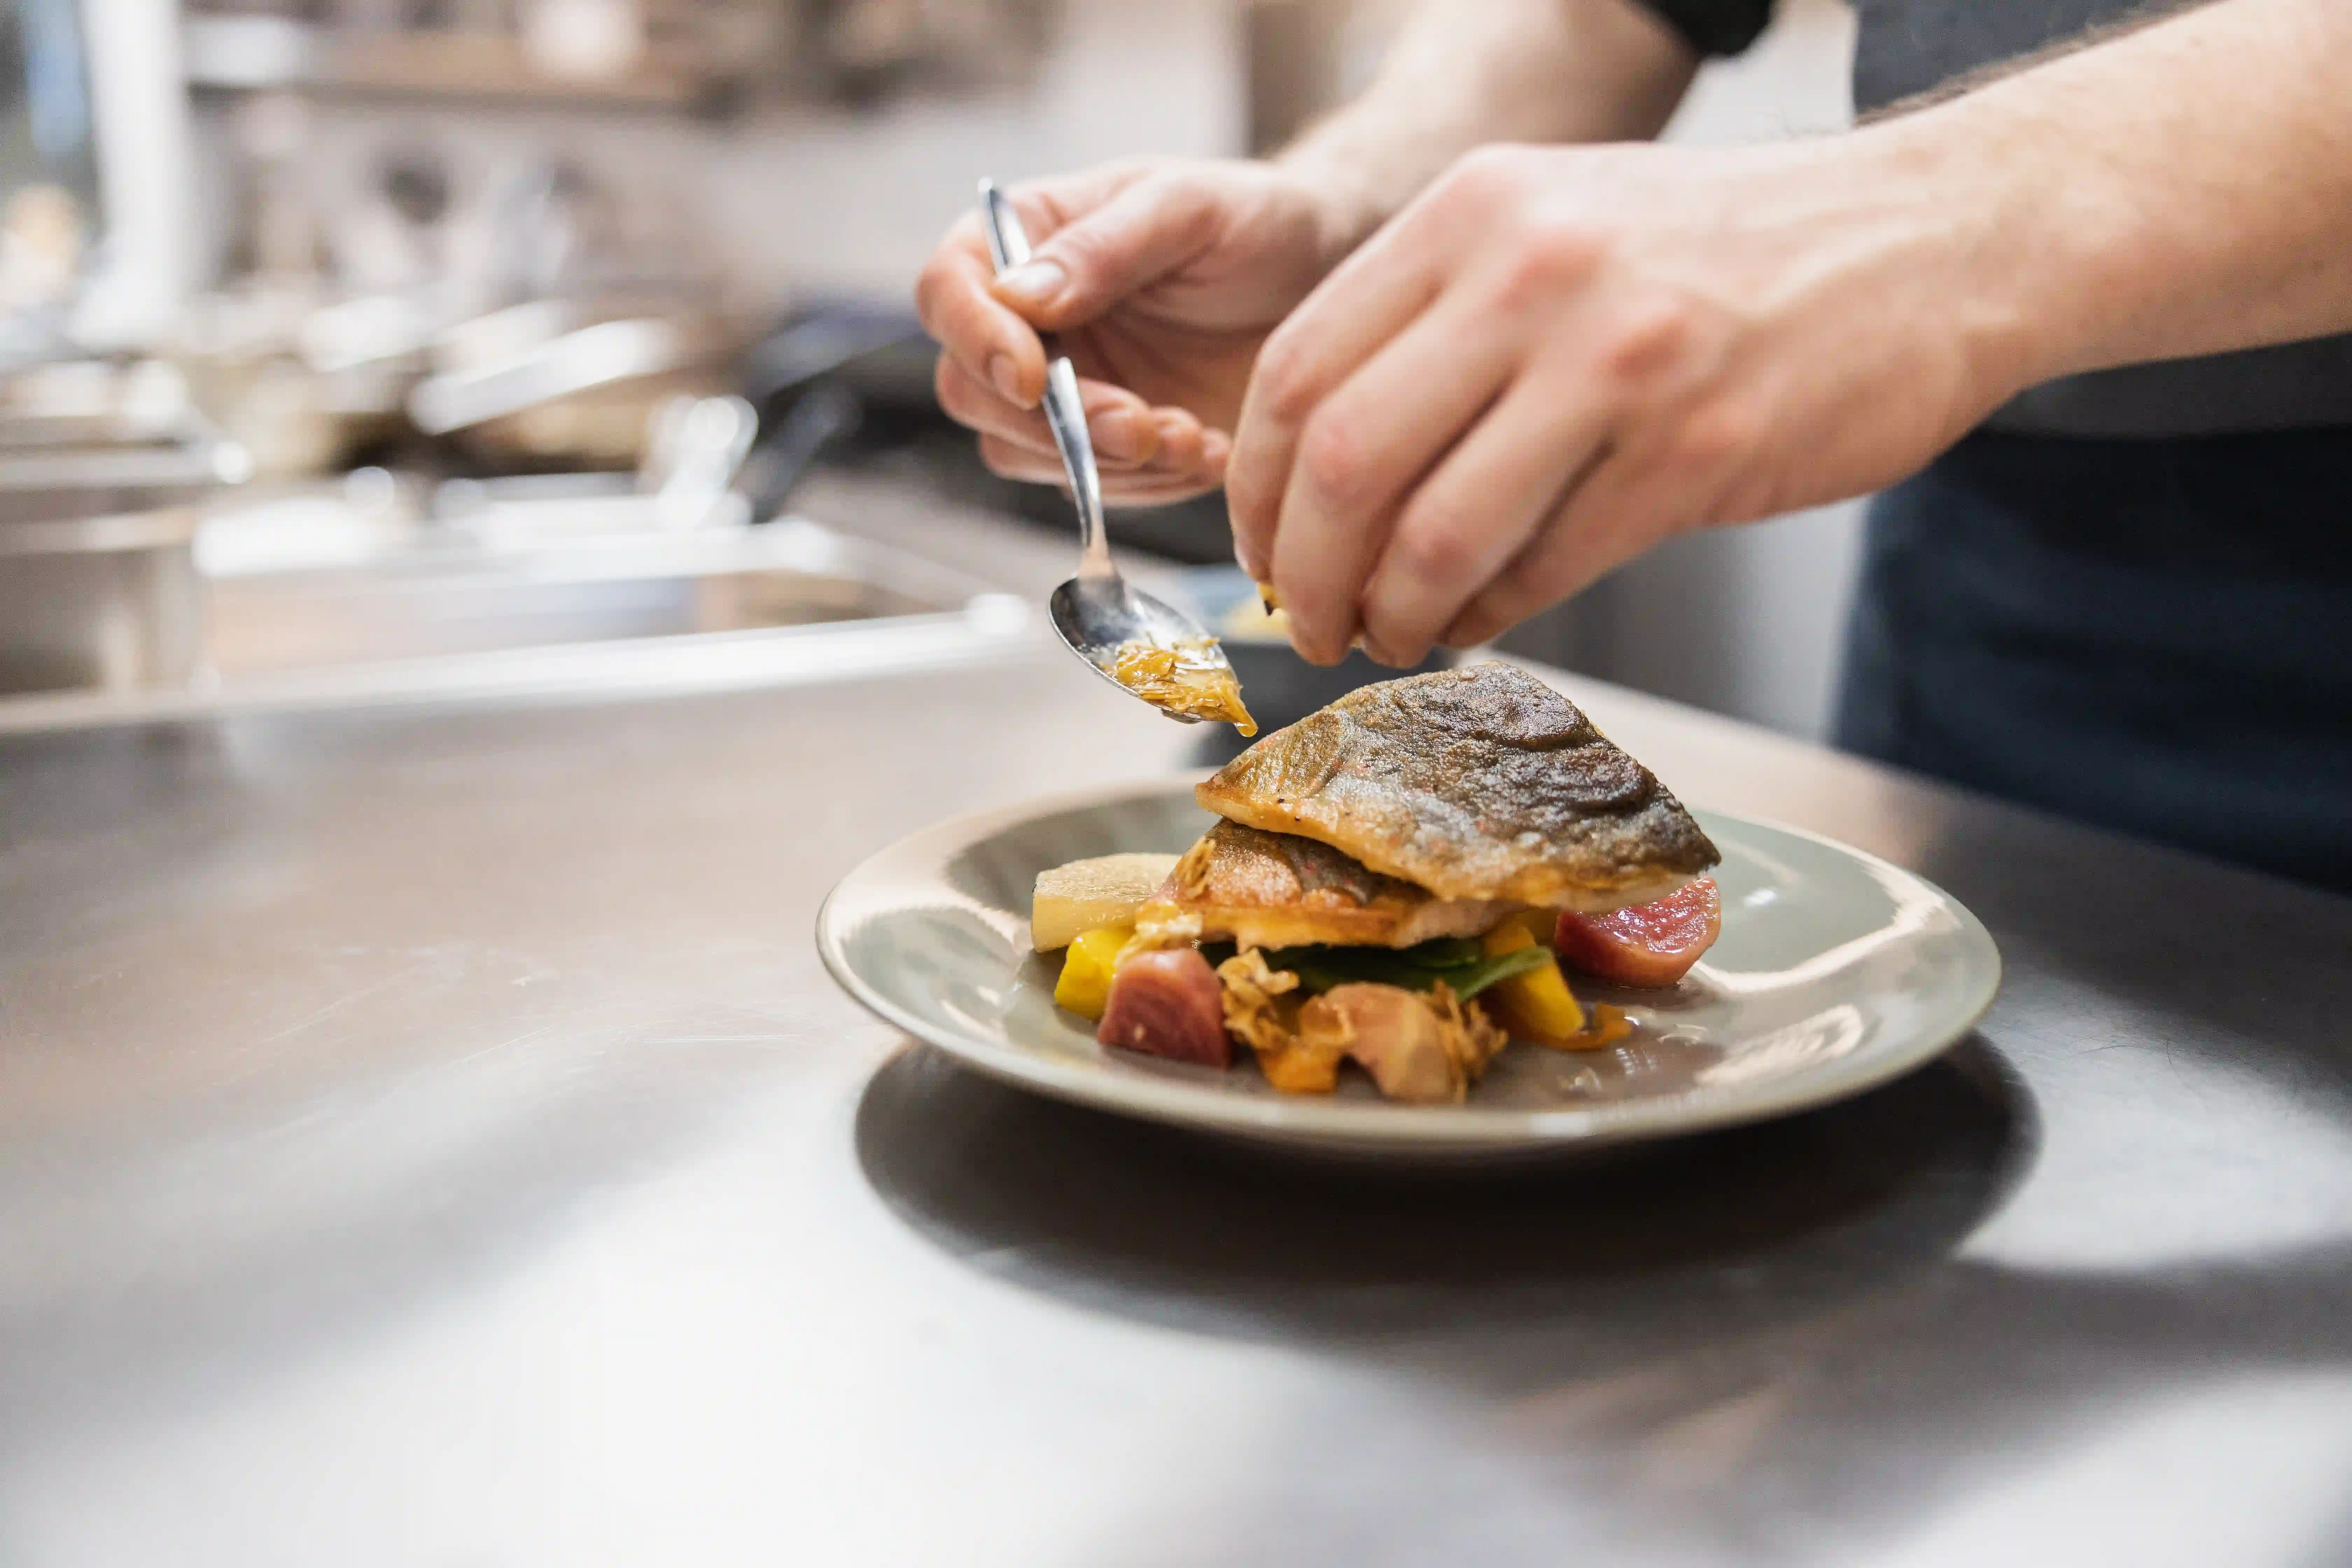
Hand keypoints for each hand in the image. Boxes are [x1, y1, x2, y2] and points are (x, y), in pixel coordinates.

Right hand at [915, 159, 1354, 505]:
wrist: (1324, 282)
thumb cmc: (1257, 221)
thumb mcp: (1189, 209)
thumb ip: (1104, 246)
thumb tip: (1018, 296)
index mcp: (1029, 238)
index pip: (949, 289)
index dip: (975, 339)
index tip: (1032, 375)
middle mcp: (1028, 319)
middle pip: (969, 389)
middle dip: (1052, 422)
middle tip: (1140, 422)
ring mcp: (1063, 387)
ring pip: (1022, 453)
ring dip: (1105, 462)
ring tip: (1192, 435)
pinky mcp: (1106, 445)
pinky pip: (1091, 488)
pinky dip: (1148, 485)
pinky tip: (1208, 450)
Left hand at [1225, 136, 2031, 664]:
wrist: (1933, 237)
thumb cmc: (1728, 252)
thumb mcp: (1556, 229)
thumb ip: (1437, 327)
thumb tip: (1326, 476)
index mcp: (1475, 213)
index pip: (1297, 371)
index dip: (1255, 487)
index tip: (1261, 548)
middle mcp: (1533, 273)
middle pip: (1344, 462)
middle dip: (1304, 571)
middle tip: (1308, 622)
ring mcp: (1618, 363)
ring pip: (1435, 535)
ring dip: (1392, 615)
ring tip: (1391, 636)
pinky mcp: (1698, 453)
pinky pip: (1544, 569)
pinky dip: (1489, 616)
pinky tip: (1480, 621)